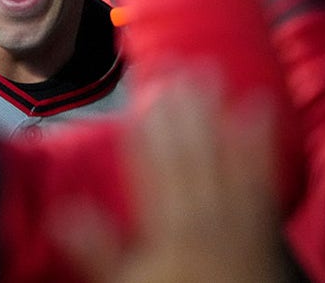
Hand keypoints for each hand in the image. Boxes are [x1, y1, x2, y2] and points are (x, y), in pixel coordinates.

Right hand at [59, 77, 286, 282]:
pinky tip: (261, 104)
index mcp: (167, 223)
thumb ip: (96, 247)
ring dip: (215, 108)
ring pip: (224, 150)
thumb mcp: (124, 282)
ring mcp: (238, 212)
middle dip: (178, 105)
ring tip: (206, 68)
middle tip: (171, 63)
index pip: (152, 165)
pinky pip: (263, 170)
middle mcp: (203, 210)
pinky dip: (261, 136)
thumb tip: (60, 209)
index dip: (145, 125)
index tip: (138, 91)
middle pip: (189, 149)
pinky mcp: (263, 218)